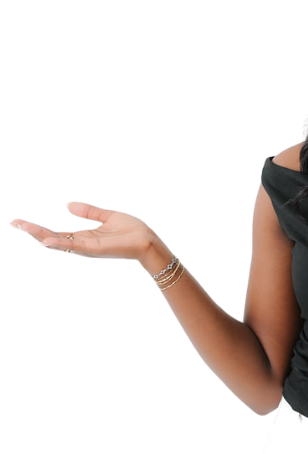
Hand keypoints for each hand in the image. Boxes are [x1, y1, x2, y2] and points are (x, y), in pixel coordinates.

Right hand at [8, 201, 153, 262]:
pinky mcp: (95, 249)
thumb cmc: (132, 231)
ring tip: (23, 226)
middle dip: (33, 231)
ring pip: (58, 242)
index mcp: (85, 237)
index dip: (38, 228)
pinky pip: (74, 246)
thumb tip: (67, 204)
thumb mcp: (107, 216)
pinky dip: (60, 243)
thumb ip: (88, 211)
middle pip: (51, 238)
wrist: (149, 241)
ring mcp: (87, 248)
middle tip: (14, 222)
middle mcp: (83, 244)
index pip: (55, 233)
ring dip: (40, 235)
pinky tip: (46, 240)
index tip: (19, 221)